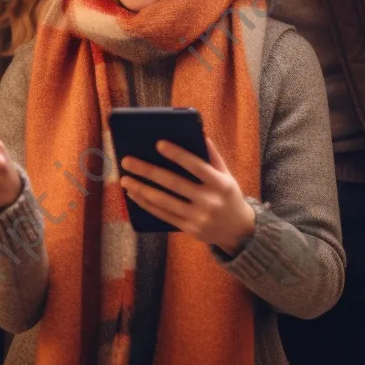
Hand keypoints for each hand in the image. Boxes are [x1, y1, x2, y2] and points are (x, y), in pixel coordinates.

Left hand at [120, 137, 255, 255]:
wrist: (239, 232)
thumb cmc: (228, 195)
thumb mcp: (226, 175)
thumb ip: (212, 155)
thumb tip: (198, 132)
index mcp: (220, 184)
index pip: (196, 166)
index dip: (178, 155)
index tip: (158, 144)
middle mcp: (209, 201)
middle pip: (174, 183)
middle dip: (148, 171)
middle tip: (127, 160)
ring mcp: (198, 217)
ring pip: (164, 201)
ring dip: (142, 189)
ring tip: (125, 178)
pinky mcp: (189, 229)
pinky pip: (163, 215)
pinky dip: (146, 204)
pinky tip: (134, 194)